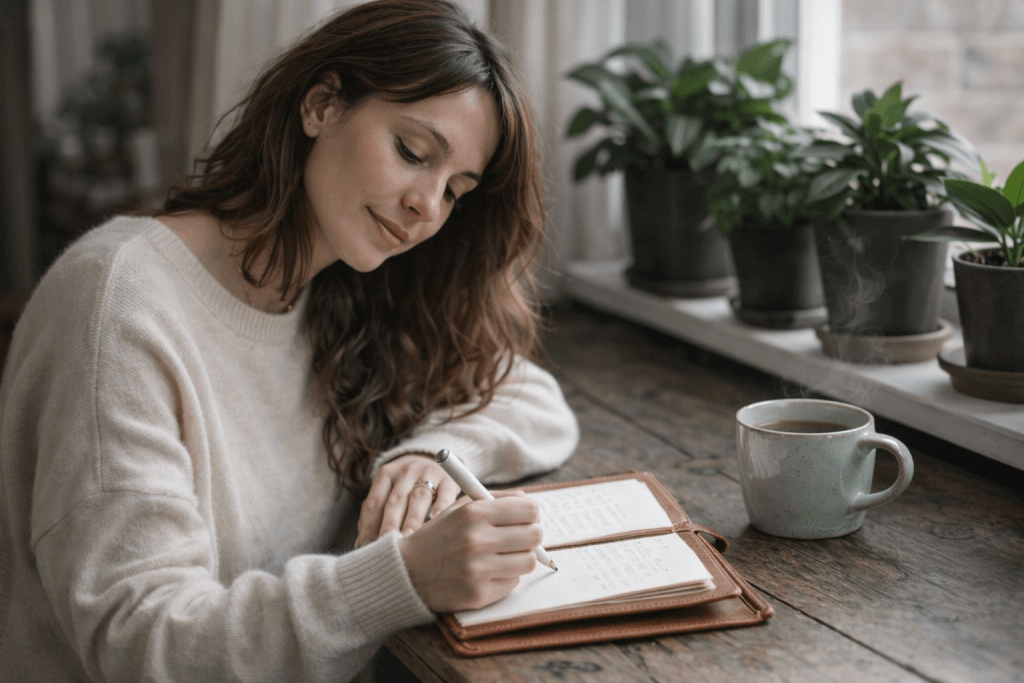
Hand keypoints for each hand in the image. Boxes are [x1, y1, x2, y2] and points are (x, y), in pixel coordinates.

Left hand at [355, 453, 460, 546]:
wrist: (433, 461)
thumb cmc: (405, 488)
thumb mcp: (388, 494)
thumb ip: (374, 518)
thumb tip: (362, 546)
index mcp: (384, 476)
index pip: (374, 503)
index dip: (369, 526)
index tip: (368, 547)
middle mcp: (405, 472)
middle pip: (395, 500)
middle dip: (390, 524)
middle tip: (388, 546)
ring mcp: (427, 473)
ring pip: (418, 497)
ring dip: (413, 519)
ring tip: (409, 538)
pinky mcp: (447, 479)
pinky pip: (444, 493)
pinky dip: (442, 507)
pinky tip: (438, 521)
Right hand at [398, 493, 542, 611]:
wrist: (407, 571)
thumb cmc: (439, 536)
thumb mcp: (460, 508)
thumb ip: (496, 500)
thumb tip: (530, 502)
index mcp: (473, 513)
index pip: (529, 510)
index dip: (531, 514)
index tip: (525, 518)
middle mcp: (476, 540)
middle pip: (534, 535)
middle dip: (531, 535)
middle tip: (520, 538)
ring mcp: (478, 570)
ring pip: (528, 561)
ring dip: (519, 558)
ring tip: (502, 555)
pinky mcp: (478, 594)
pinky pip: (513, 583)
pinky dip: (505, 577)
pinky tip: (488, 572)